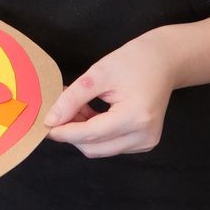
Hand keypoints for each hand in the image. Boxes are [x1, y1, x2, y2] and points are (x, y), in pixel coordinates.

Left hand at [43, 33, 176, 158]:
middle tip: (59, 110)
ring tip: (77, 107)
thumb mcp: (98, 74)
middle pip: (94, 148)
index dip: (64, 132)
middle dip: (72, 133)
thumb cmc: (135, 61)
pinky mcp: (144, 142)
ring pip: (101, 149)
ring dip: (83, 134)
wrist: (165, 60)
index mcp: (136, 117)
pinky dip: (96, 134)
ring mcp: (146, 142)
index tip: (44, 125)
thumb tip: (51, 120)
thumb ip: (72, 98)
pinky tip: (92, 114)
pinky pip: (111, 145)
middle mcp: (144, 136)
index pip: (91, 134)